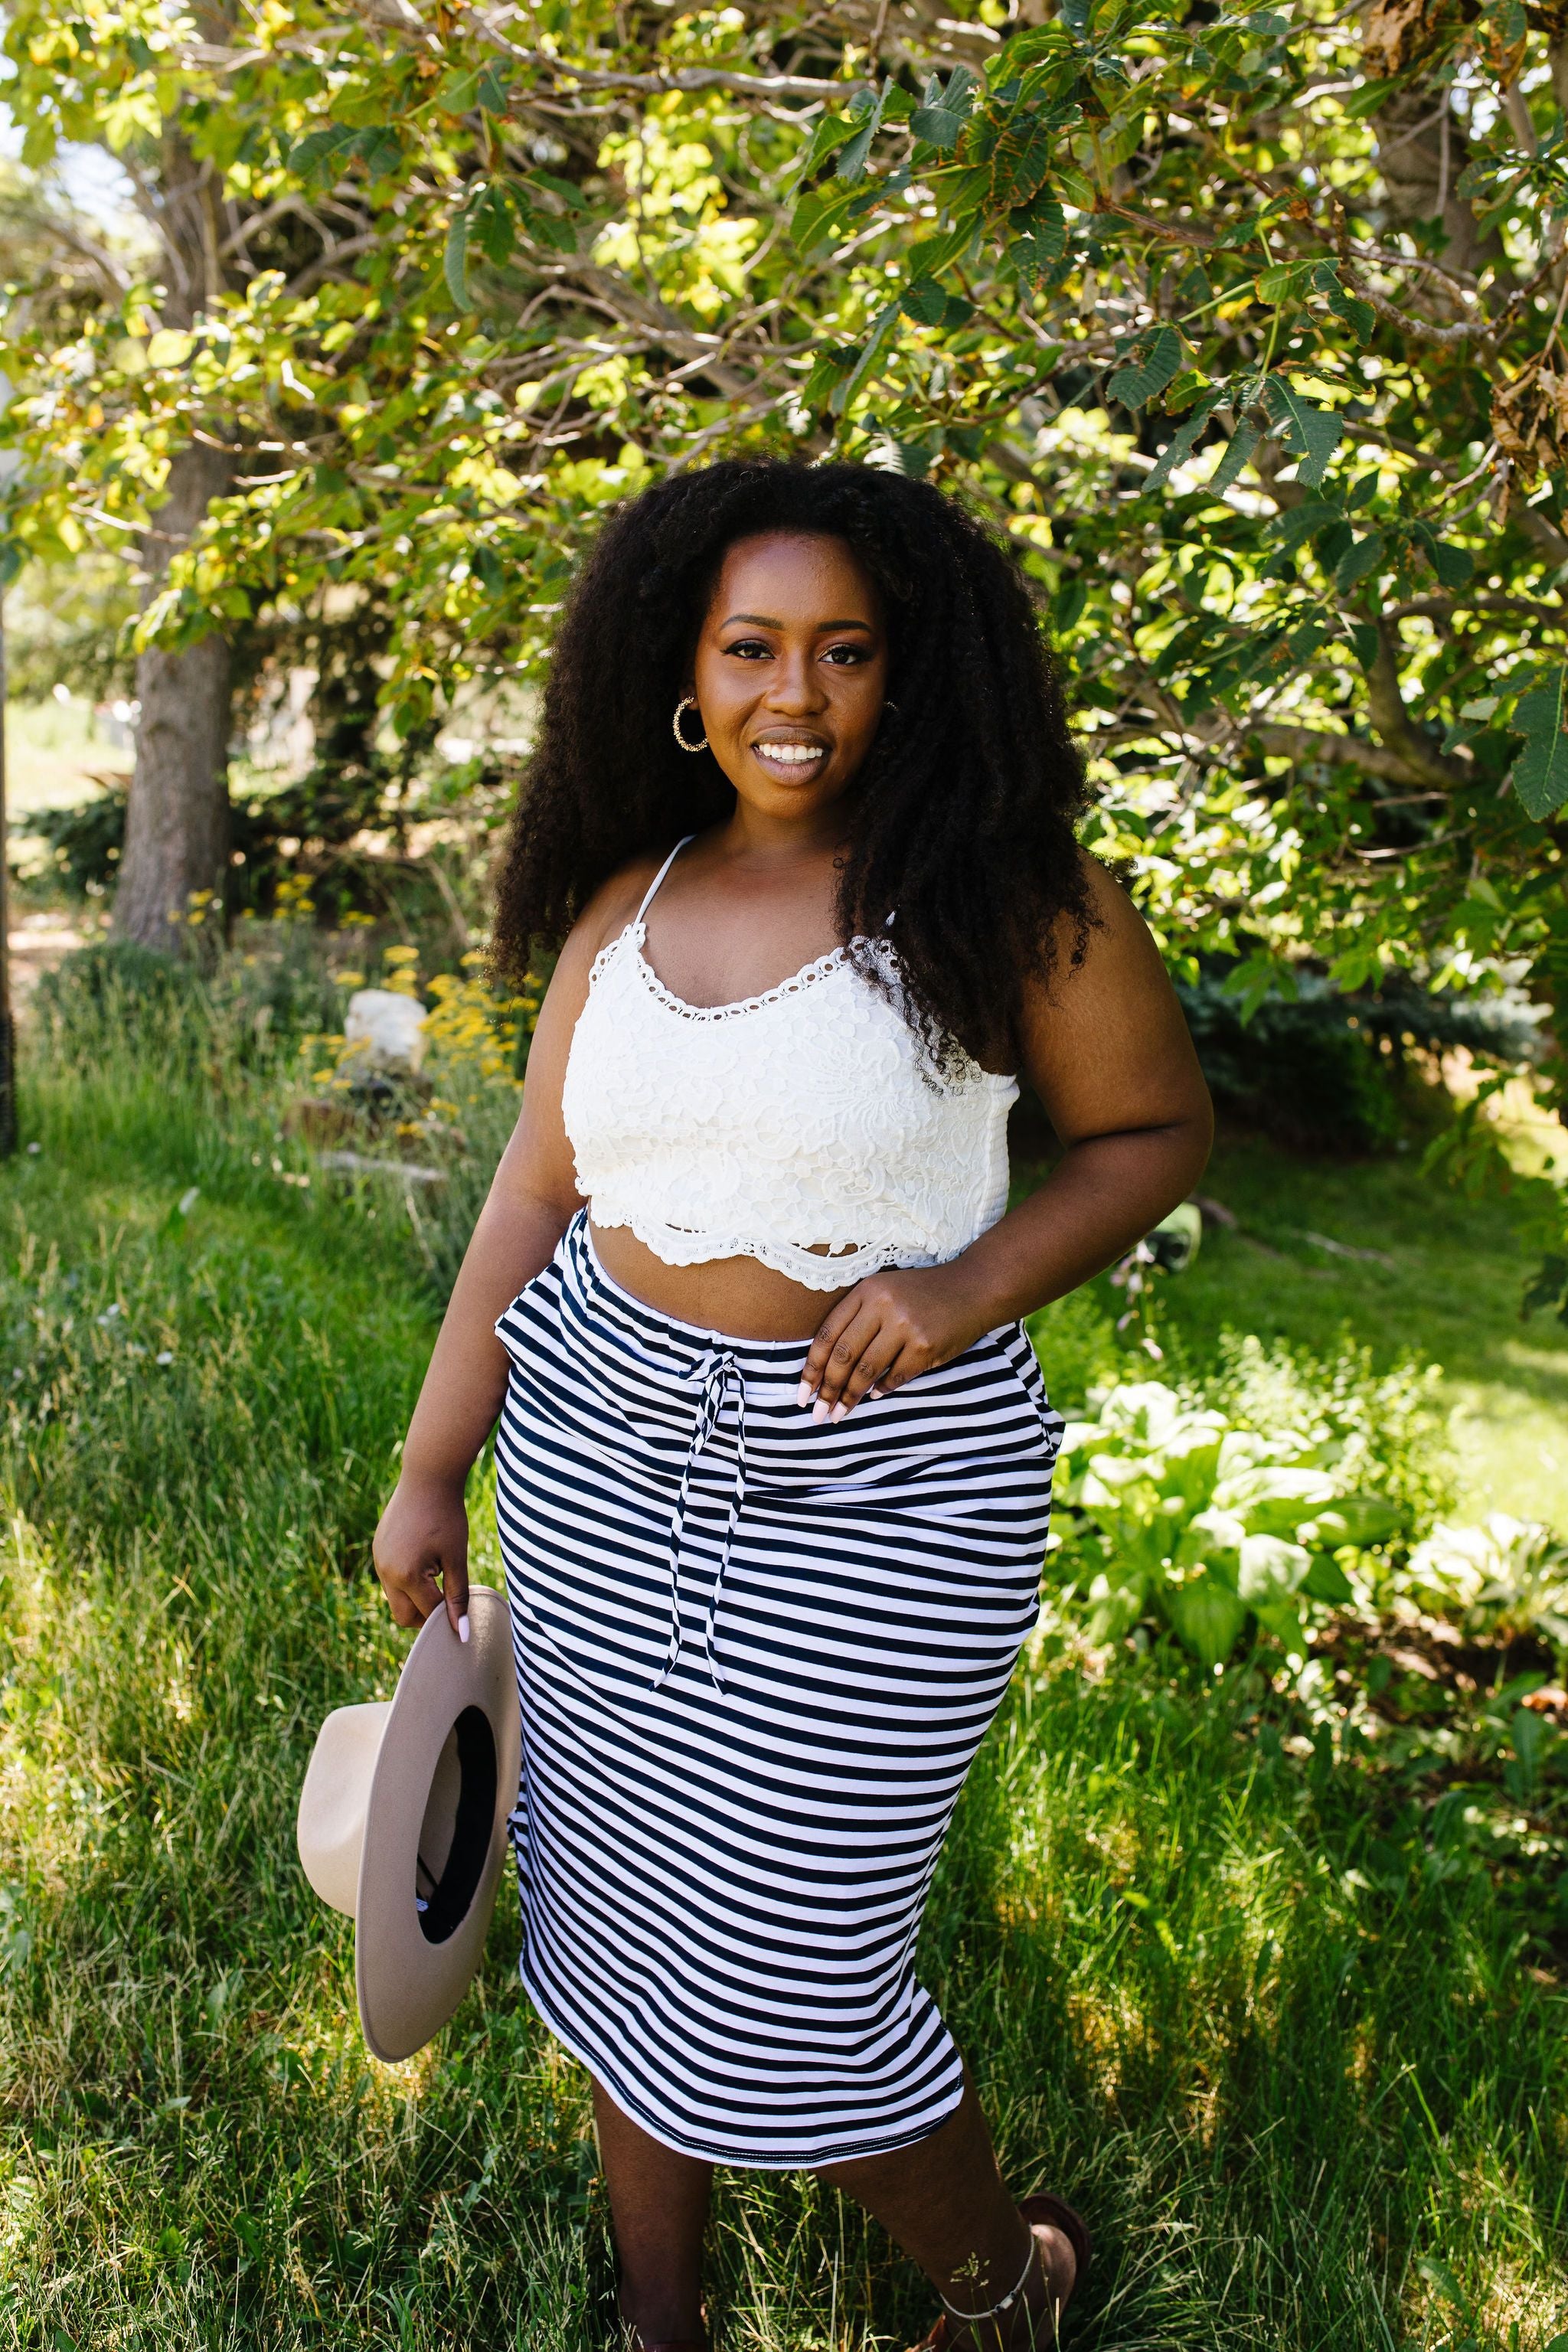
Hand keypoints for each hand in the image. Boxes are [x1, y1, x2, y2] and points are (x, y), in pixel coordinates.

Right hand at [373, 1471, 470, 1639]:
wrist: (427, 1477)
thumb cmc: (447, 1516)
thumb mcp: (456, 1557)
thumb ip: (458, 1597)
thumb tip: (462, 1634)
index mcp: (406, 1575)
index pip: (427, 1614)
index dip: (447, 1618)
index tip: (463, 1614)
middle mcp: (385, 1571)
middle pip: (404, 1615)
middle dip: (426, 1615)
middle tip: (449, 1601)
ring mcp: (378, 1560)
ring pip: (396, 1598)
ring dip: (416, 1597)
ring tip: (438, 1575)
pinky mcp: (377, 1550)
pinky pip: (390, 1579)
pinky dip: (407, 1581)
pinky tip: (425, 1561)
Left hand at [800, 1265, 987, 1420]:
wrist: (973, 1289)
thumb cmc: (922, 1294)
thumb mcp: (884, 1290)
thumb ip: (857, 1319)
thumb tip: (828, 1367)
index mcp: (866, 1291)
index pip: (827, 1335)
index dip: (811, 1368)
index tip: (802, 1393)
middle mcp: (882, 1307)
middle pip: (843, 1357)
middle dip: (827, 1390)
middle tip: (817, 1414)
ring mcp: (905, 1327)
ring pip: (866, 1371)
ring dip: (849, 1397)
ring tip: (839, 1414)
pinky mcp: (926, 1346)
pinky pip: (895, 1377)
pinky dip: (881, 1390)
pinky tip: (873, 1396)